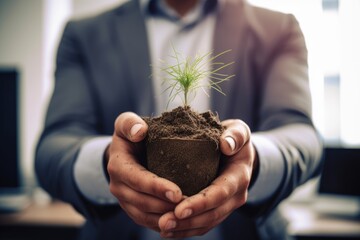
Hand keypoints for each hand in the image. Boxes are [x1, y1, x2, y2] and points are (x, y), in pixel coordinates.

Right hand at [106, 112, 182, 231]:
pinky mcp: (132, 208)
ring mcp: (124, 200)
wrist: (124, 151)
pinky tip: (180, 222)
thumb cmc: (131, 134)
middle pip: (141, 202)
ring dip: (165, 218)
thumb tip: (140, 131)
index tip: (177, 192)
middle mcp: (118, 186)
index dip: (156, 187)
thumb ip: (130, 123)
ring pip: (144, 216)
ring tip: (187, 216)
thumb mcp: (126, 123)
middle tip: (189, 207)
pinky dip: (162, 224)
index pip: (137, 179)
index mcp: (118, 166)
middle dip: (165, 206)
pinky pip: (146, 221)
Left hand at [158, 119, 258, 237]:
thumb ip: (236, 135)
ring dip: (184, 229)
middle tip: (163, 222)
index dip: (200, 203)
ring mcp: (227, 206)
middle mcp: (235, 196)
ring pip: (207, 224)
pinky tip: (168, 231)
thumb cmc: (234, 138)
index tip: (179, 209)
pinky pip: (203, 225)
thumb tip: (226, 144)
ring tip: (162, 227)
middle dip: (188, 221)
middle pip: (212, 214)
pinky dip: (186, 230)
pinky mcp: (218, 210)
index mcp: (239, 176)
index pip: (220, 193)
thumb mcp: (239, 130)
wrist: (238, 152)